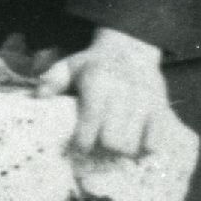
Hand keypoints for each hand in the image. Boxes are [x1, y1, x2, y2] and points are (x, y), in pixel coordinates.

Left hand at [36, 27, 169, 156]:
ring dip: (121, 152)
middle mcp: (123, 92)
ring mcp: (144, 100)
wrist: (131, 48)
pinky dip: (145, 149)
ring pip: (133, 144)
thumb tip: (39, 96)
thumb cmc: (94, 64)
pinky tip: (135, 145)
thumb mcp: (70, 65)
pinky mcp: (160, 107)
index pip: (91, 121)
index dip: (83, 141)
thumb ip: (53, 80)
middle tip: (97, 149)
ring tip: (113, 147)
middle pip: (113, 141)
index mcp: (98, 82)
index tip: (79, 147)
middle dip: (102, 150)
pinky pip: (156, 140)